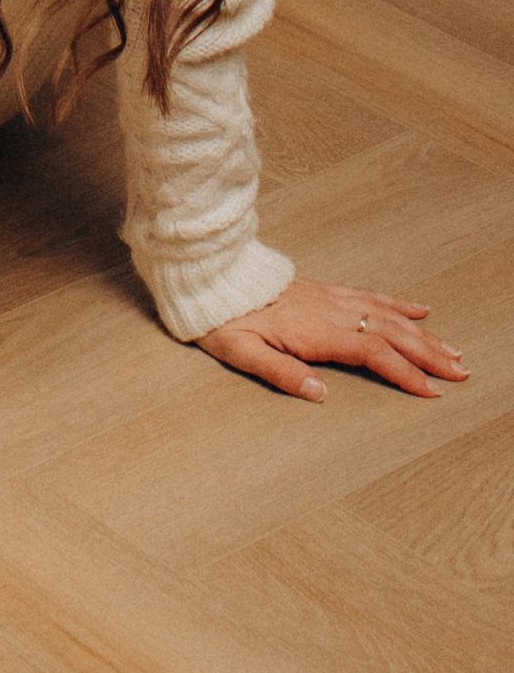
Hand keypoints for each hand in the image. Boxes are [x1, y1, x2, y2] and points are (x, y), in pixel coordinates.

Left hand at [199, 275, 467, 402]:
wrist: (211, 279)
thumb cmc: (222, 321)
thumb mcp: (240, 352)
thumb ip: (280, 373)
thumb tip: (319, 394)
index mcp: (314, 331)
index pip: (371, 353)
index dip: (403, 372)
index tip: (431, 391)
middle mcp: (329, 311)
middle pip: (390, 333)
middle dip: (428, 354)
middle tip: (461, 372)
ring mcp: (330, 298)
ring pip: (386, 315)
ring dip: (422, 333)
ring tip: (452, 349)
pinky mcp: (325, 290)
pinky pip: (369, 295)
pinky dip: (398, 304)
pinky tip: (419, 310)